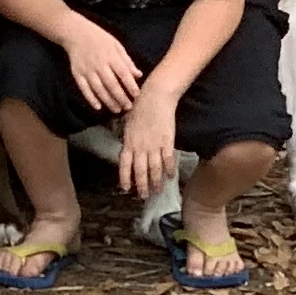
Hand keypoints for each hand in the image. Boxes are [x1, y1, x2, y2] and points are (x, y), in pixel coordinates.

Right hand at [64, 21, 144, 125]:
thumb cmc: (99, 38)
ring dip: (108, 101)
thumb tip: (138, 75)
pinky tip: (98, 107)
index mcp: (110, 56)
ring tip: (117, 110)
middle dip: (121, 97)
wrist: (75, 33)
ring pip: (98, 89)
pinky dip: (90, 98)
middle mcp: (99, 64)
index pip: (123, 74)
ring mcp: (87, 70)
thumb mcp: (116, 45)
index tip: (137, 95)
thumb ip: (127, 61)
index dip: (131, 86)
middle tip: (128, 107)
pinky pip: (84, 88)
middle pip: (111, 84)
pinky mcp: (77, 73)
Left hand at [116, 82, 180, 200]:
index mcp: (128, 142)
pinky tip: (170, 177)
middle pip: (140, 171)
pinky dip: (169, 169)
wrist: (154, 97)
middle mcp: (140, 147)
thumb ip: (127, 138)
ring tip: (157, 192)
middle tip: (143, 196)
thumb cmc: (138, 107)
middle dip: (141, 185)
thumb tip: (126, 148)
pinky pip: (168, 160)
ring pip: (154, 169)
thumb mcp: (127, 123)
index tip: (126, 189)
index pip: (124, 164)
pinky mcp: (167, 142)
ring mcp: (154, 146)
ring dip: (155, 182)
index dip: (125, 178)